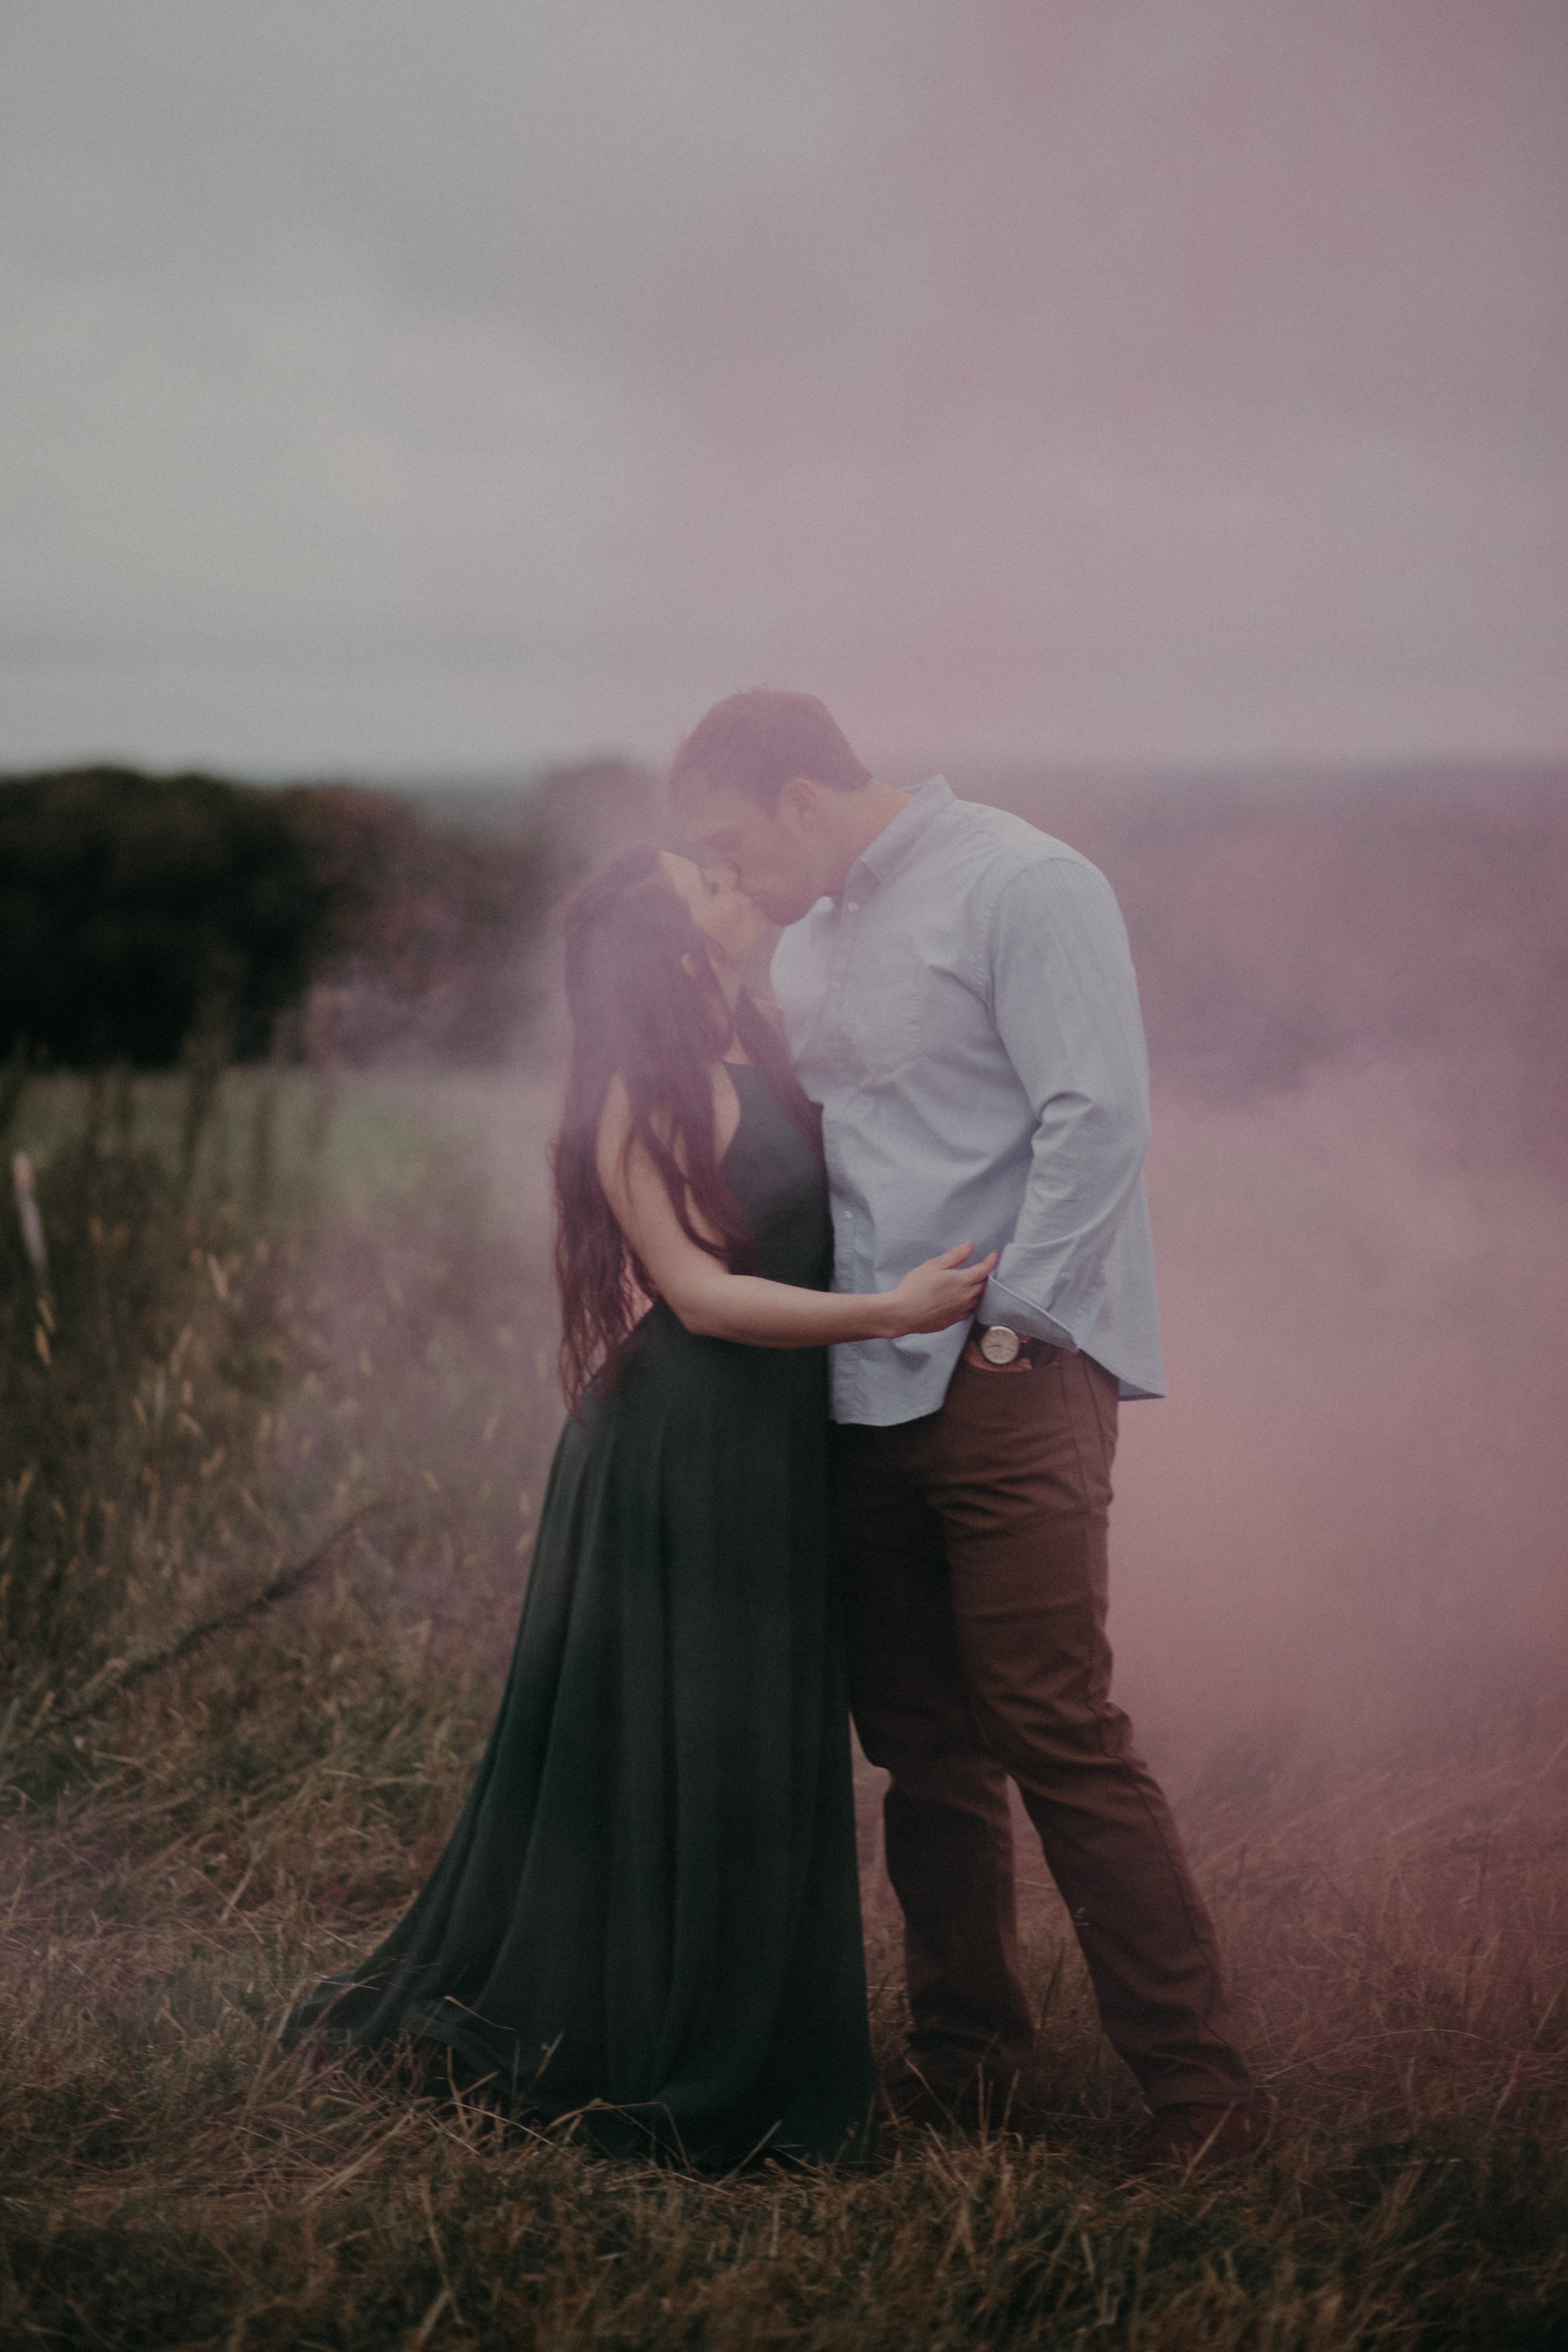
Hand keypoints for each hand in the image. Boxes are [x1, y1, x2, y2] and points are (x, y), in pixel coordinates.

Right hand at [885, 1244, 999, 1336]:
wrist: (902, 1314)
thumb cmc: (915, 1288)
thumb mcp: (933, 1265)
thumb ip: (954, 1256)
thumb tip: (970, 1245)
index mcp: (962, 1281)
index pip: (985, 1269)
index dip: (992, 1260)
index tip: (994, 1254)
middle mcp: (966, 1297)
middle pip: (985, 1285)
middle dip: (986, 1275)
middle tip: (984, 1267)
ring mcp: (961, 1311)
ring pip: (979, 1299)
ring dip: (980, 1289)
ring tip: (976, 1282)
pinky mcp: (954, 1320)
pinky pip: (970, 1310)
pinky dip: (971, 1302)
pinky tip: (964, 1298)